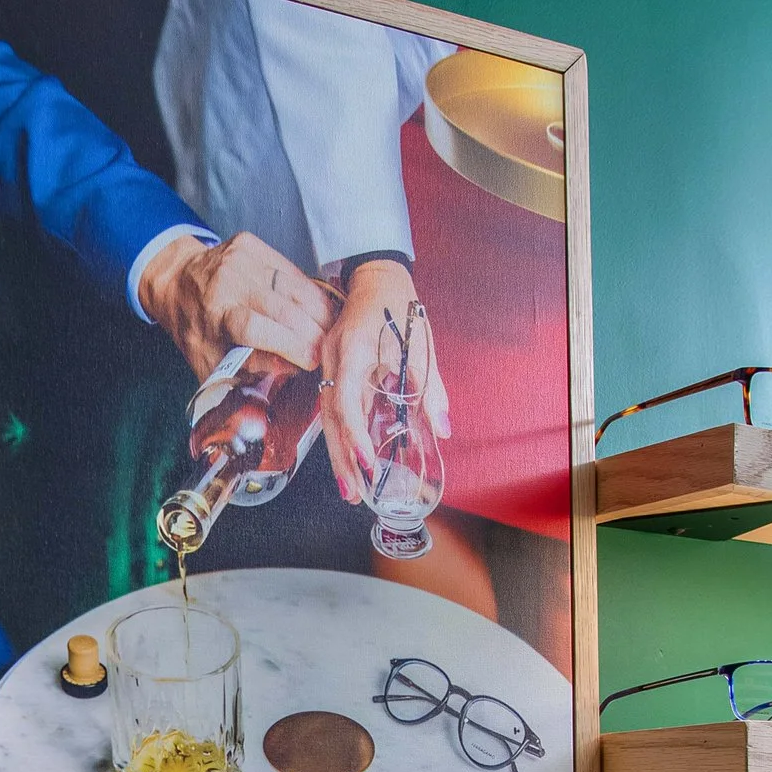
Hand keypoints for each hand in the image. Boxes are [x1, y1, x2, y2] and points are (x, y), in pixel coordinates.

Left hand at [136, 231, 332, 381]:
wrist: (176, 280)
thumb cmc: (196, 328)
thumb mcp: (212, 361)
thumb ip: (249, 367)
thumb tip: (291, 368)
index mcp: (211, 315)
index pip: (254, 328)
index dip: (288, 344)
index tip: (312, 360)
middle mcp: (225, 282)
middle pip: (281, 308)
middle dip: (313, 333)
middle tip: (329, 351)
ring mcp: (239, 259)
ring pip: (294, 287)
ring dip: (319, 312)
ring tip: (332, 332)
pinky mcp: (250, 244)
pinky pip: (292, 271)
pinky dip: (310, 292)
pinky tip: (320, 309)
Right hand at [320, 258, 450, 502]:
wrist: (377, 278)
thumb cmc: (399, 307)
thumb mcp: (420, 346)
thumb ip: (430, 389)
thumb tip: (443, 428)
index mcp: (352, 349)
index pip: (345, 398)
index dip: (354, 433)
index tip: (366, 460)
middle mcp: (333, 360)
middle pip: (330, 418)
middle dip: (341, 458)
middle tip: (353, 493)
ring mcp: (328, 365)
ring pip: (329, 418)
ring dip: (339, 454)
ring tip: (351, 488)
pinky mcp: (333, 371)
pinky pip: (334, 409)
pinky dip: (342, 436)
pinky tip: (351, 460)